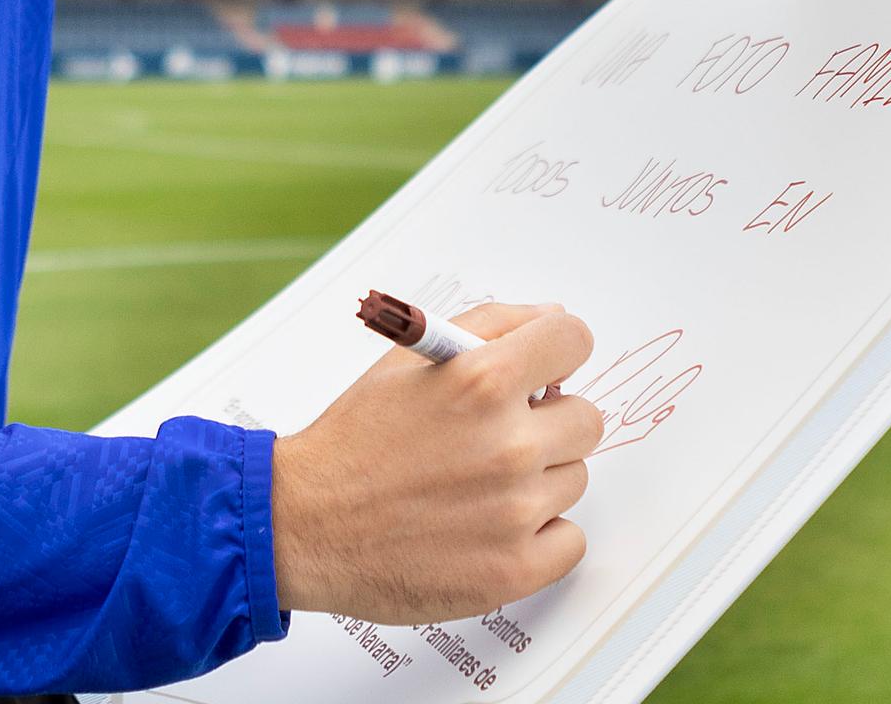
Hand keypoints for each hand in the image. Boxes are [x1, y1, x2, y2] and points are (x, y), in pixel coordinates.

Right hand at [272, 302, 606, 621]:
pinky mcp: (515, 570)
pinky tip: (493, 529)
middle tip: (497, 441)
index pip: (575, 341)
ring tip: (478, 488)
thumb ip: (489, 325)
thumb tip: (552, 320)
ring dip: (538, 482)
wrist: (304, 526)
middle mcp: (507, 444)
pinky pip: (571, 540)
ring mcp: (515, 511)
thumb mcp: (410, 360)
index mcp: (482, 381)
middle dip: (548, 424)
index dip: (558, 355)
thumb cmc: (355, 442)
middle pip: (586, 419)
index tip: (545, 374)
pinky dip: (540, 538)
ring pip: (574, 480)